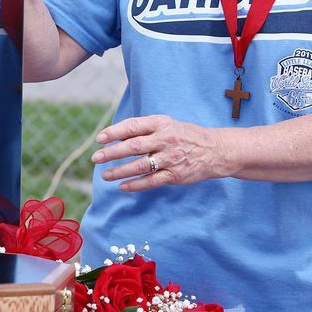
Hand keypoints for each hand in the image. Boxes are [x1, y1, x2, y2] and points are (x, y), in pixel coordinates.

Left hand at [92, 115, 229, 190]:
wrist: (216, 150)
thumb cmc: (185, 136)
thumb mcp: (167, 125)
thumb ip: (144, 129)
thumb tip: (116, 137)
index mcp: (161, 124)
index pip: (133, 126)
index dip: (114, 132)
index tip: (100, 139)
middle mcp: (166, 139)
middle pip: (134, 146)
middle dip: (112, 152)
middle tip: (96, 158)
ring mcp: (171, 158)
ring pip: (140, 165)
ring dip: (120, 171)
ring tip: (105, 175)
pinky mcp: (176, 174)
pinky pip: (152, 181)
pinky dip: (136, 185)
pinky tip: (122, 187)